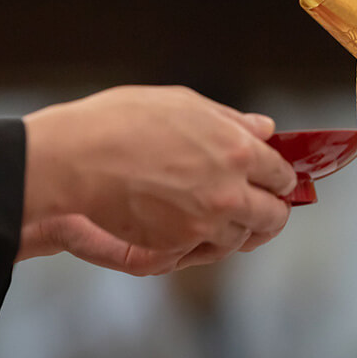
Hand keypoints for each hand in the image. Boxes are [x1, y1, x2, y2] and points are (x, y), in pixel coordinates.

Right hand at [21, 86, 297, 267]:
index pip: (281, 174)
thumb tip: (263, 129)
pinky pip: (206, 253)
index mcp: (237, 150)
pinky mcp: (176, 246)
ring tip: (228, 219)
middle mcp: (229, 191)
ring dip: (239, 230)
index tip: (276, 180)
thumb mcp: (184, 104)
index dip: (281, 178)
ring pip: (241, 239)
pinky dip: (207, 245)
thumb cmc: (123, 121)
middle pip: (273, 216)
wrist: (75, 158)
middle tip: (264, 207)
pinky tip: (199, 231)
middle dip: (273, 212)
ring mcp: (204, 223)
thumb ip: (230, 121)